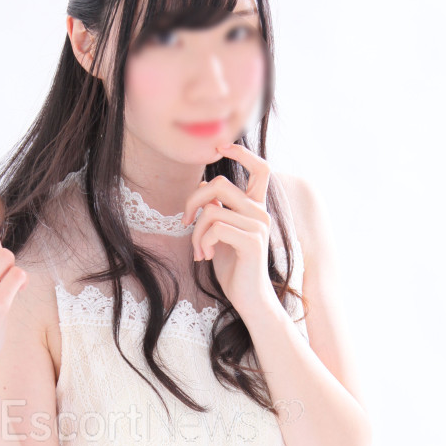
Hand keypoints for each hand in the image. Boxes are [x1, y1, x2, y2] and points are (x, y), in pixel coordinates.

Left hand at [181, 142, 275, 318]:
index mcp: (255, 207)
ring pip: (212, 209)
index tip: (220, 146)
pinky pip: (215, 227)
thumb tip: (203, 189)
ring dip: (196, 231)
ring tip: (198, 249)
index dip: (240, 153)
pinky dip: (202, 241)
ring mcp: (258, 226)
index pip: (260, 168)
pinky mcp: (251, 241)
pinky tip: (205, 256)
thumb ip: (216, 210)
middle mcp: (260, 212)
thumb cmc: (234, 267)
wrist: (250, 298)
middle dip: (193, 201)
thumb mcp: (221, 234)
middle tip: (185, 221)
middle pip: (219, 184)